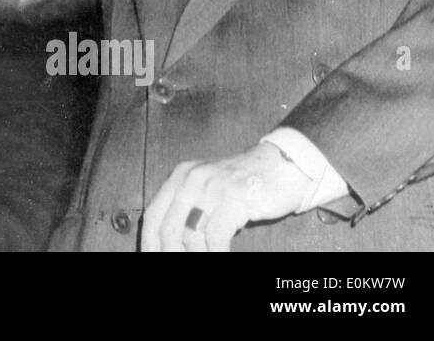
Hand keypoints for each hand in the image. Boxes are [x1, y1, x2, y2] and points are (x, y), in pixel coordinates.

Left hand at [141, 142, 310, 251]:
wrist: (283, 165)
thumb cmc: (246, 185)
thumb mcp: (209, 190)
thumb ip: (189, 209)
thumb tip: (173, 244)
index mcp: (179, 177)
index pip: (153, 216)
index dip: (150, 243)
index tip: (152, 258)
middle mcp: (190, 179)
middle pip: (168, 229)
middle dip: (171, 254)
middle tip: (178, 268)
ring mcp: (211, 187)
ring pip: (190, 235)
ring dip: (197, 257)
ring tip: (206, 264)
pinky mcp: (233, 197)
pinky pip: (215, 236)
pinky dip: (216, 253)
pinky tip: (221, 257)